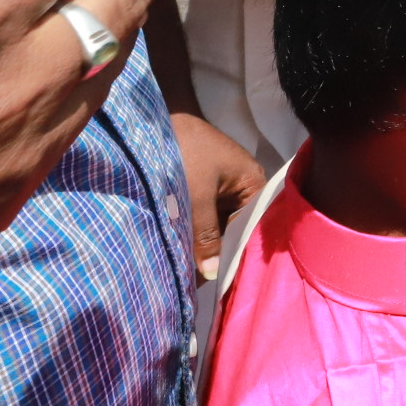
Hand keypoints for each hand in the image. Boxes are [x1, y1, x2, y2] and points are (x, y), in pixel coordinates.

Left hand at [171, 113, 263, 280]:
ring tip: (195, 272)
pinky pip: (204, 214)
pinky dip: (195, 231)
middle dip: (221, 250)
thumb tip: (213, 274)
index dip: (242, 250)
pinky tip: (186, 252)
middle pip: (236, 225)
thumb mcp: (196, 196)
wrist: (150, 125)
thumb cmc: (184, 154)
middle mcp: (242, 185)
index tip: (229, 279)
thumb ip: (206, 235)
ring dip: (206, 242)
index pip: (255, 224)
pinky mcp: (201, 186)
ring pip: (218, 222)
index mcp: (253, 182)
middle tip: (206, 280)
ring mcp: (221, 186)